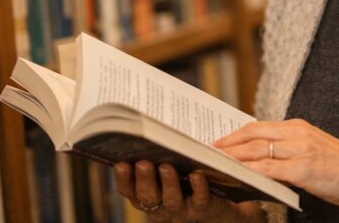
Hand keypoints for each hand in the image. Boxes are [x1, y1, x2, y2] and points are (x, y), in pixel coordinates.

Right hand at [113, 161, 262, 221]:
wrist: (219, 197)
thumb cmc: (188, 174)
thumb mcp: (171, 163)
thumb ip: (157, 154)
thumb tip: (145, 128)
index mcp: (148, 194)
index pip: (129, 190)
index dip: (123, 179)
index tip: (120, 162)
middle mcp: (161, 206)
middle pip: (147, 196)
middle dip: (144, 179)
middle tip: (143, 162)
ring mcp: (182, 209)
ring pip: (171, 200)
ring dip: (168, 183)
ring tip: (166, 166)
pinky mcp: (204, 208)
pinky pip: (199, 200)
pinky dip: (197, 187)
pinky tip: (196, 175)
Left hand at [213, 119, 338, 208]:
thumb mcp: (316, 150)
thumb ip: (292, 150)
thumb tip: (264, 160)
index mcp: (299, 127)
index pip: (259, 126)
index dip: (235, 134)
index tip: (218, 141)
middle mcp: (298, 134)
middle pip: (252, 134)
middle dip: (227, 143)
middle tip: (206, 151)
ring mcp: (300, 151)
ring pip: (256, 149)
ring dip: (231, 157)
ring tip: (212, 163)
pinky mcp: (303, 169)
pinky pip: (268, 169)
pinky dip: (248, 171)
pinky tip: (235, 176)